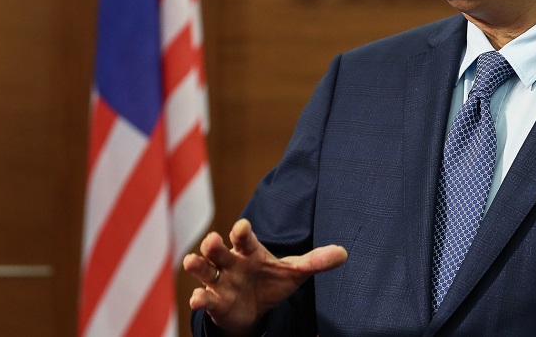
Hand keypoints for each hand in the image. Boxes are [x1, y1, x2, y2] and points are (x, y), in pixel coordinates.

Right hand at [184, 218, 347, 335]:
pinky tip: (198, 300)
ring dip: (197, 266)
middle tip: (212, 241)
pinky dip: (200, 300)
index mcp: (250, 251)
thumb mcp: (294, 272)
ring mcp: (220, 281)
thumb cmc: (272, 281)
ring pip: (205, 271)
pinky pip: (204, 299)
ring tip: (191, 262)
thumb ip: (316, 262)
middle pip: (219, 250)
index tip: (242, 226)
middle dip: (213, 245)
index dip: (242, 231)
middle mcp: (231, 262)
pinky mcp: (215, 301)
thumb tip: (344, 253)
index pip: (244, 237)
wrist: (256, 308)